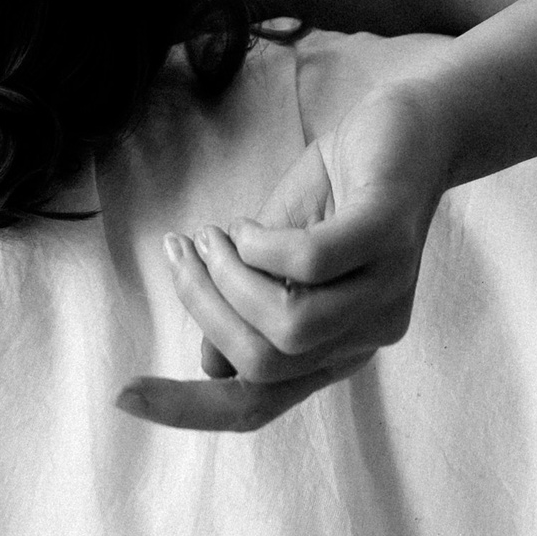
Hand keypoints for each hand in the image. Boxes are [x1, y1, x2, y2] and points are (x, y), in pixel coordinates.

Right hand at [117, 70, 454, 434]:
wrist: (413, 125)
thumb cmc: (340, 190)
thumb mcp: (279, 251)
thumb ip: (250, 305)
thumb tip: (209, 365)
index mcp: (336, 350)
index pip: (258, 406)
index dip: (190, 409)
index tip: (123, 397)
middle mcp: (367, 336)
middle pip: (265, 366)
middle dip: (203, 311)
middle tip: (183, 254)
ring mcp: (385, 289)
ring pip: (290, 327)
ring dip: (229, 278)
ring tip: (213, 235)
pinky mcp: (390, 235)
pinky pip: (314, 262)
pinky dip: (263, 245)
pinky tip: (248, 222)